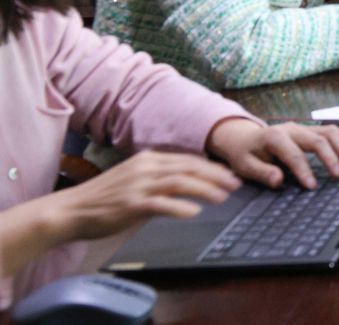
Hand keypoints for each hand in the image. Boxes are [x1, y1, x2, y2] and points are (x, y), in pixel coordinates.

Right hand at [36, 150, 238, 243]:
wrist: (69, 210)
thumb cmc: (102, 199)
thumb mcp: (133, 180)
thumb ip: (157, 179)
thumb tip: (186, 184)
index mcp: (147, 159)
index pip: (188, 160)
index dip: (212, 167)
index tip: (230, 175)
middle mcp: (145, 168)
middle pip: (189, 168)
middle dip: (216, 176)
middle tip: (236, 184)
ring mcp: (138, 185)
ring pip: (180, 182)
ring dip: (205, 189)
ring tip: (223, 197)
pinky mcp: (130, 204)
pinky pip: (160, 203)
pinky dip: (179, 207)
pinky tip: (194, 212)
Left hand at [206, 120, 338, 190]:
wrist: (242, 137)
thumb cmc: (244, 153)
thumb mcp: (245, 166)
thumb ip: (262, 173)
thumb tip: (279, 180)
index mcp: (274, 137)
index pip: (295, 155)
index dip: (305, 171)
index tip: (312, 187)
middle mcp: (291, 129)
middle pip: (318, 139)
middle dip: (330, 158)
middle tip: (338, 175)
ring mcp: (302, 127)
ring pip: (329, 131)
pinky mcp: (309, 129)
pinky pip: (331, 130)